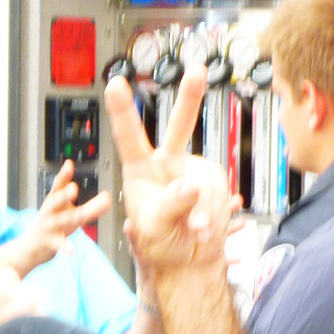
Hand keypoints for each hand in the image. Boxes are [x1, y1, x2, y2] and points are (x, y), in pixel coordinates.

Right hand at [0, 160, 111, 280]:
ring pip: (61, 222)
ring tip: (79, 216)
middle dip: (64, 195)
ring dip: (69, 217)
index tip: (69, 165)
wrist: (29, 248)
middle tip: (74, 188)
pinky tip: (71, 251)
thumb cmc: (52, 226)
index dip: (63, 176)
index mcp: (53, 202)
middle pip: (56, 202)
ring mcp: (47, 227)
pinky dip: (65, 247)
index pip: (57, 187)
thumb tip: (106, 198)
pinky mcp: (48, 242)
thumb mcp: (64, 211)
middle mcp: (49, 212)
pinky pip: (58, 244)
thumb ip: (84, 204)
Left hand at [105, 68, 231, 276]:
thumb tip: (190, 184)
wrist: (188, 261)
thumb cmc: (160, 245)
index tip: (114, 84)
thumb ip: (171, 204)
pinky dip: (214, 213)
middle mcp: (167, 166)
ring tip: (194, 228)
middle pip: (178, 128)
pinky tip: (204, 228)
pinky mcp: (213, 183)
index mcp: (140, 172)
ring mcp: (192, 172)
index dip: (122, 111)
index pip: (129, 138)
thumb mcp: (154, 228)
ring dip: (204, 207)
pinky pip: (219, 192)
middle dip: (189, 99)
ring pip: (205, 177)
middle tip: (196, 71)